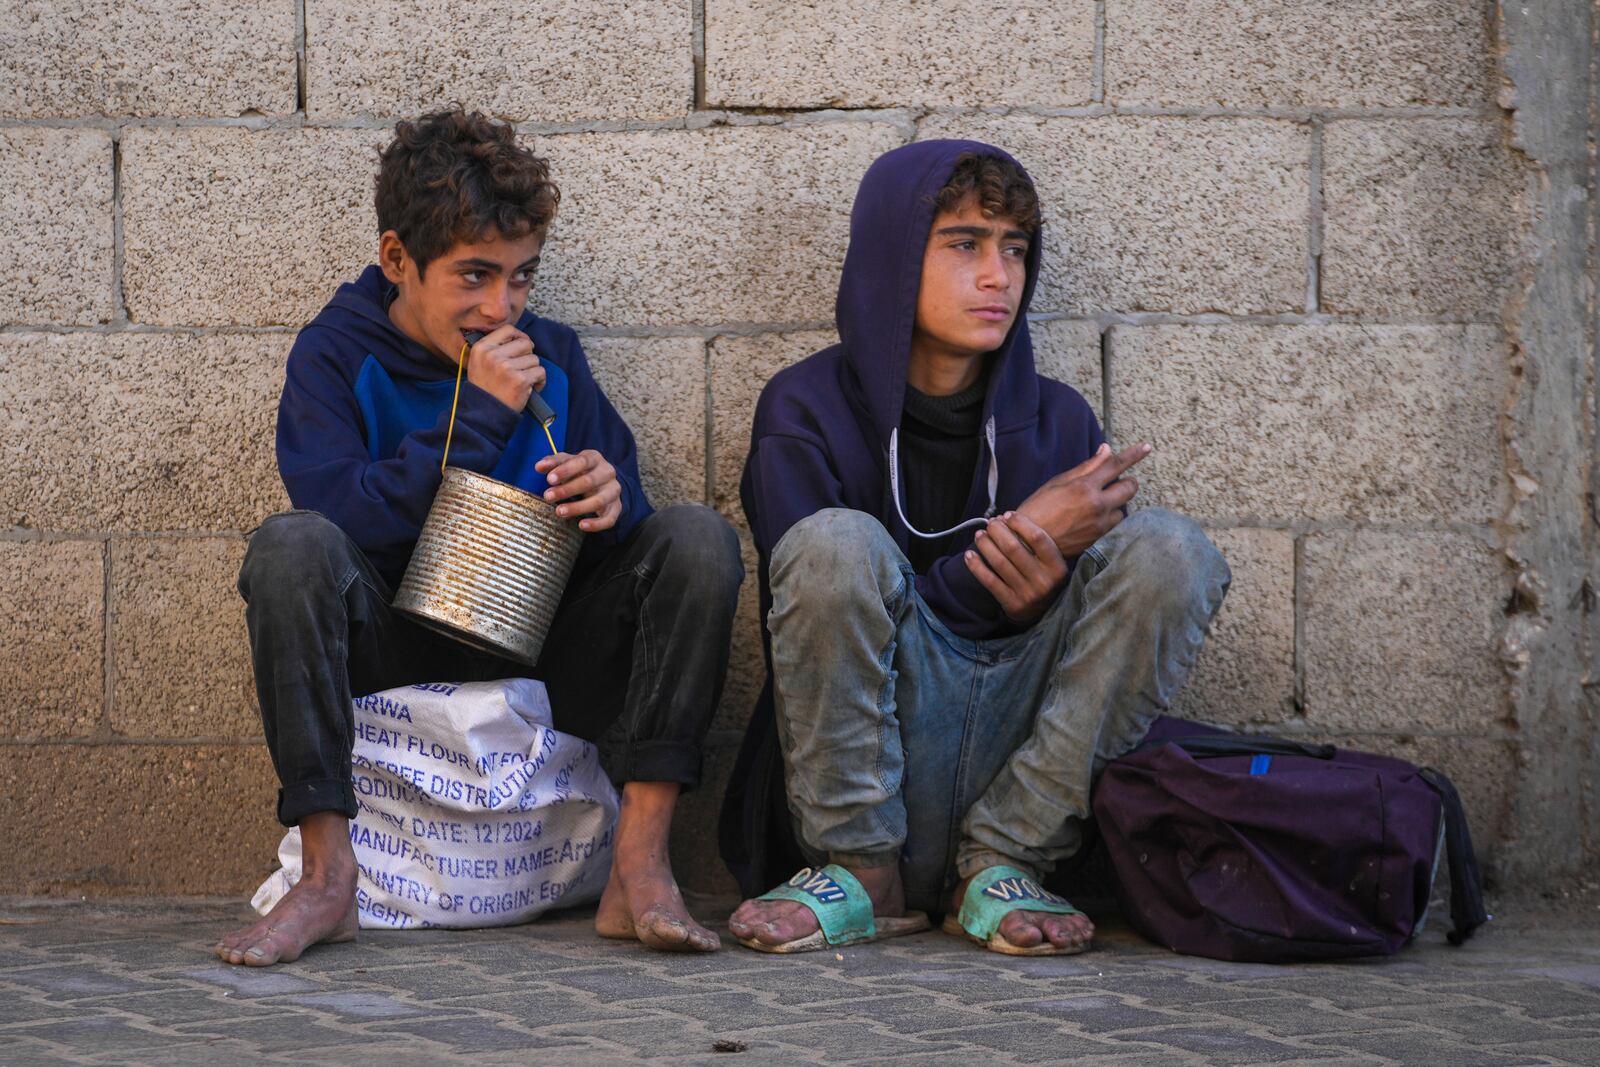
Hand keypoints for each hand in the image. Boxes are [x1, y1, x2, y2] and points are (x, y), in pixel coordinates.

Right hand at [464, 325, 545, 412]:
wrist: (484, 413)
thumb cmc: (485, 388)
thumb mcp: (479, 363)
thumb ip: (494, 348)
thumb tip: (520, 338)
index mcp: (482, 348)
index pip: (508, 329)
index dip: (519, 337)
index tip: (522, 347)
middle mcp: (493, 355)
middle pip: (525, 343)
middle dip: (528, 356)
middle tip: (522, 369)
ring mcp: (506, 367)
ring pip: (534, 359)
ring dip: (533, 370)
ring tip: (524, 381)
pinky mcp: (520, 380)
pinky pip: (540, 372)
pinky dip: (539, 381)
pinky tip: (530, 388)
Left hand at [536, 450, 621, 532]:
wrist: (602, 482)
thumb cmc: (579, 471)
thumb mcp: (567, 462)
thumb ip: (553, 463)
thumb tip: (538, 467)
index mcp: (595, 459)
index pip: (582, 462)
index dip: (566, 470)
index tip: (549, 479)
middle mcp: (608, 473)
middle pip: (590, 481)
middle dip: (567, 490)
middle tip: (548, 496)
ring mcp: (613, 491)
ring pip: (599, 501)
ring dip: (578, 507)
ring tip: (559, 511)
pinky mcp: (616, 508)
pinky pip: (609, 519)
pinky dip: (596, 524)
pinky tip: (581, 525)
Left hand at [964, 512, 1069, 624]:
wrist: (1041, 612)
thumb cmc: (1042, 576)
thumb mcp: (1050, 561)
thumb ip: (1036, 541)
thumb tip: (1004, 517)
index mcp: (1057, 567)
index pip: (1037, 537)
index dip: (1019, 522)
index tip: (1007, 515)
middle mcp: (1044, 581)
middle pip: (1014, 548)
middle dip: (997, 531)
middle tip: (990, 524)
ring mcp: (1027, 594)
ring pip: (999, 562)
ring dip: (985, 544)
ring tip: (979, 535)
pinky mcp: (1011, 604)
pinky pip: (990, 581)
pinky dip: (976, 566)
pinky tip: (969, 554)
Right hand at [1016, 442, 1150, 557]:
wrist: (1028, 544)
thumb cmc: (1037, 509)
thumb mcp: (1057, 482)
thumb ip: (1086, 467)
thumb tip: (1106, 450)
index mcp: (1084, 487)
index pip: (1115, 464)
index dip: (1134, 454)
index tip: (1147, 447)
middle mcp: (1097, 505)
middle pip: (1129, 488)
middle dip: (1127, 482)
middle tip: (1116, 483)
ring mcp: (1100, 525)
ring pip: (1123, 510)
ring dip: (1115, 505)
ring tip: (1096, 507)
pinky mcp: (1099, 540)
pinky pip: (1113, 526)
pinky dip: (1107, 520)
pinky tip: (1091, 521)